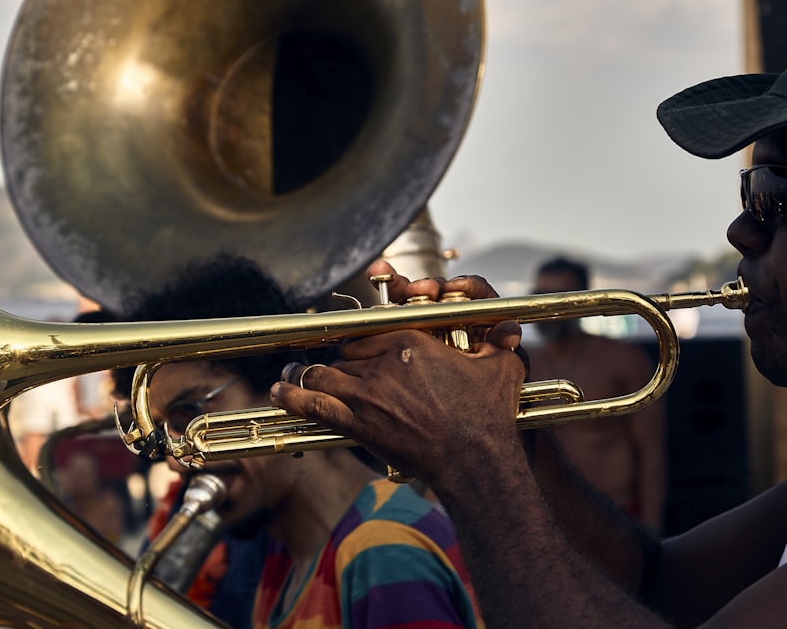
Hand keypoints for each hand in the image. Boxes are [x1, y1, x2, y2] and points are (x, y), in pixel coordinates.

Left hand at [270, 261, 526, 487]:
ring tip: (295, 375)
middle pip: (346, 353)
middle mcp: (384, 362)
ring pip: (325, 374)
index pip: (370, 332)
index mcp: (412, 342)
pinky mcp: (358, 423)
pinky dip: (290, 396)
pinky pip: (312, 404)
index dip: (361, 341)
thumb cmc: (489, 414)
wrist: (475, 460)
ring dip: (311, 376)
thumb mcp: (501, 366)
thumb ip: (498, 339)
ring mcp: (368, 393)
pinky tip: (277, 392)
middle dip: (340, 362)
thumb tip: (508, 326)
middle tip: (336, 370)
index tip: (358, 347)